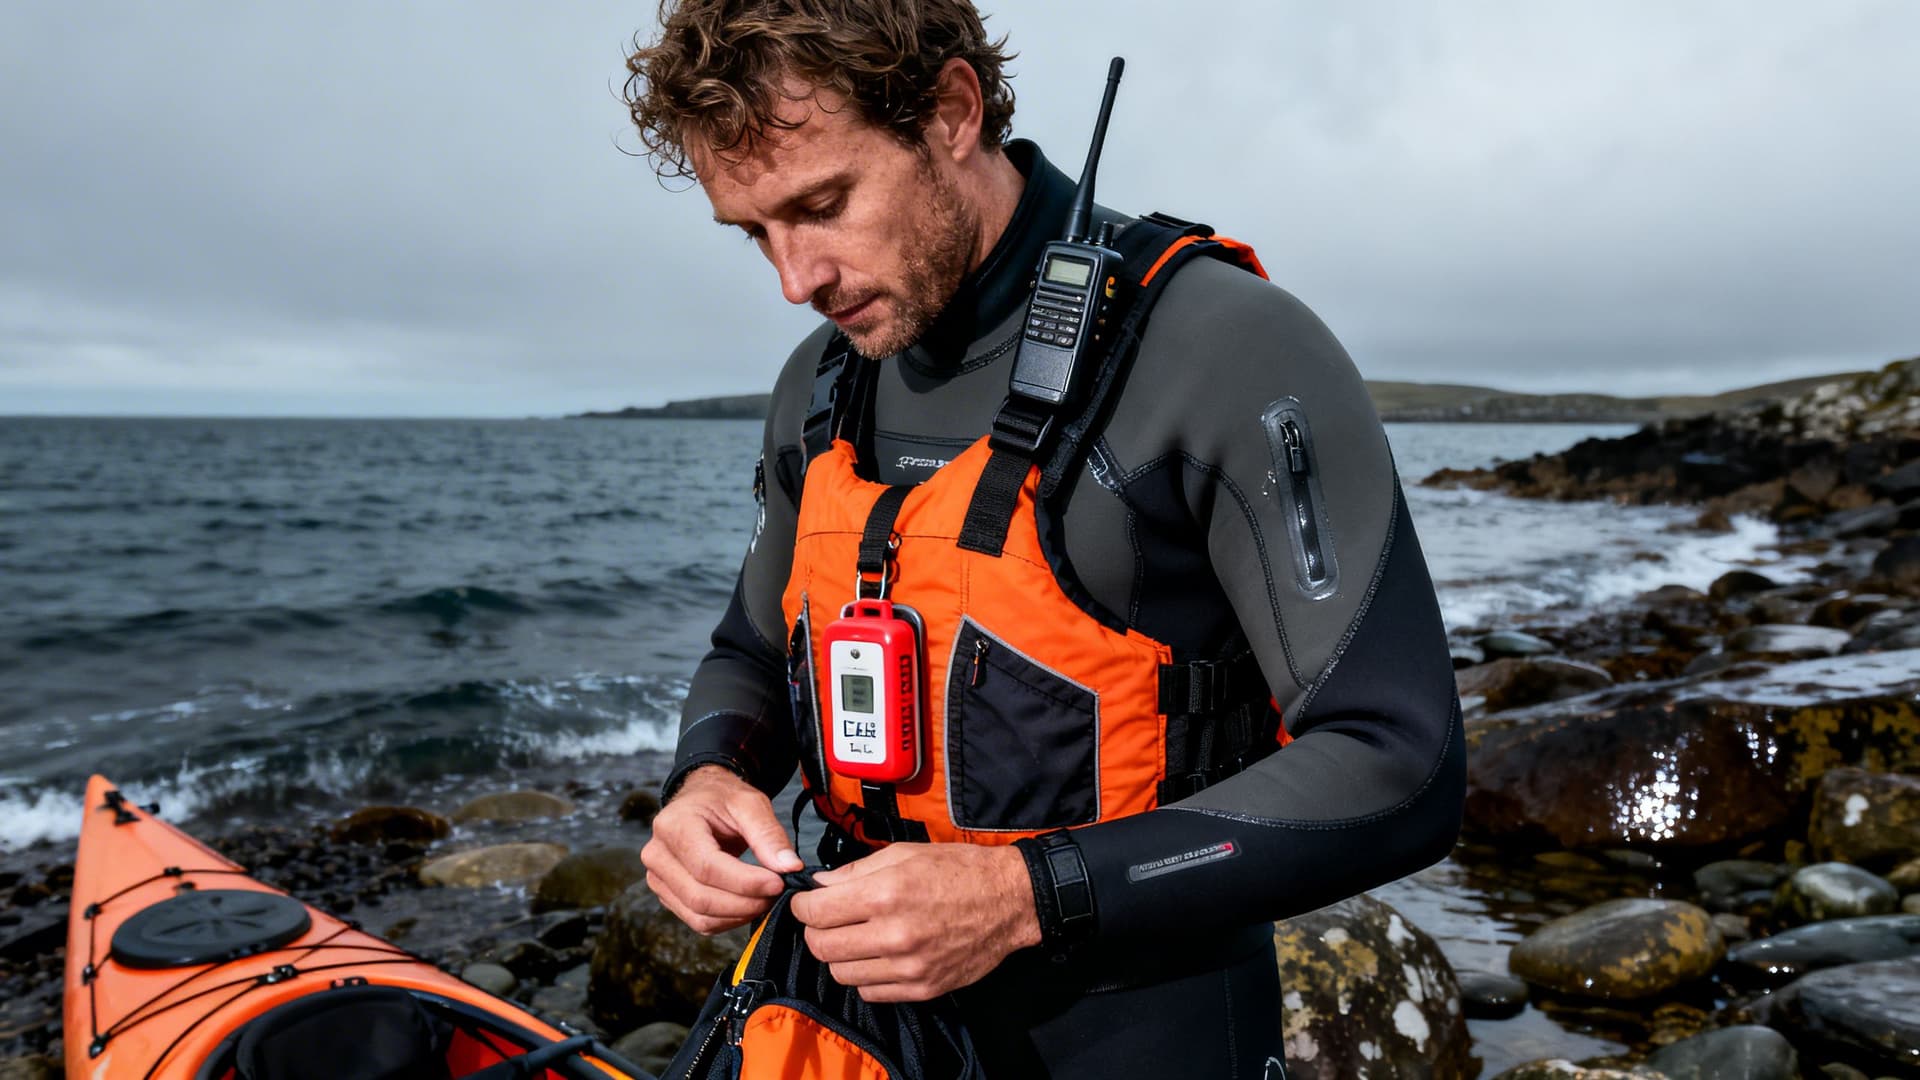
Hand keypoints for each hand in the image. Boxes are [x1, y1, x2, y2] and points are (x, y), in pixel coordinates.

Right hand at [640, 765, 803, 933]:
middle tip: (777, 894)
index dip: (745, 882)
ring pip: (699, 916)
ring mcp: (657, 878)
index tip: (778, 883)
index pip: (707, 867)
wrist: (700, 799)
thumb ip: (769, 834)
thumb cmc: (722, 799)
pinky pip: (698, 921)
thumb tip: (790, 868)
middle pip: (701, 897)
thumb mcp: (750, 803)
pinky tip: (748, 905)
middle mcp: (657, 855)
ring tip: (766, 899)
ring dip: (739, 915)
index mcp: (673, 826)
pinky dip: (728, 920)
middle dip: (745, 903)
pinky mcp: (667, 895)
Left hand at [790, 842, 1040, 1002]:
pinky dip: (865, 977)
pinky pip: (870, 992)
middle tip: (827, 920)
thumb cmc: (957, 869)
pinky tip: (878, 957)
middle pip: (821, 947)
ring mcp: (908, 967)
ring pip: (842, 974)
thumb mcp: (904, 853)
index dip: (802, 906)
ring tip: (855, 938)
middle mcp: (893, 934)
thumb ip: (855, 871)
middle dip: (815, 931)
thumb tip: (818, 886)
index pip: (814, 913)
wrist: (1009, 901)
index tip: (807, 902)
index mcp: (885, 894)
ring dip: (840, 956)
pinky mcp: (922, 988)